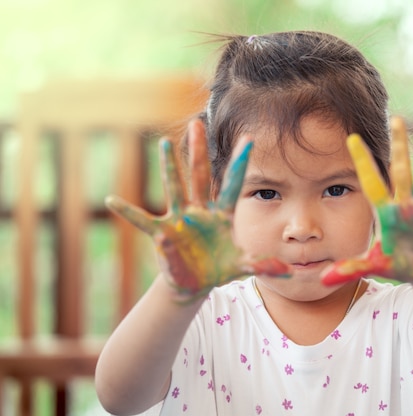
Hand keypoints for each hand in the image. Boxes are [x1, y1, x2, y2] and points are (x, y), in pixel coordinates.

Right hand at [106, 120, 289, 300]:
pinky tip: (112, 201)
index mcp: (222, 215)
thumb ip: (261, 264)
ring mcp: (180, 220)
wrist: (195, 282)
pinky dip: (128, 212)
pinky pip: (143, 221)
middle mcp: (200, 211)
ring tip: (163, 143)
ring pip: (174, 188)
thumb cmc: (218, 269)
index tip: (249, 138)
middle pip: (200, 176)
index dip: (240, 163)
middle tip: (197, 123)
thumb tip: (287, 270)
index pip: (232, 184)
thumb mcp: (241, 266)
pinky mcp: (163, 234)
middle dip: (198, 151)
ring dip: (169, 167)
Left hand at [322, 117, 412, 285]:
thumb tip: (324, 279)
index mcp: (387, 212)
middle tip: (397, 118)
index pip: (371, 183)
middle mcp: (407, 206)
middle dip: (399, 147)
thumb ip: (351, 268)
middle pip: (401, 172)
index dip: (363, 162)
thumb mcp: (374, 266)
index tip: (351, 138)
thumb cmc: (399, 264)